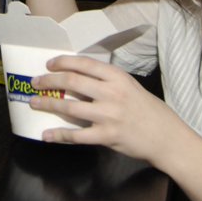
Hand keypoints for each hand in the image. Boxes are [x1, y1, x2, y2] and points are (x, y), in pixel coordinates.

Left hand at [29, 54, 187, 166]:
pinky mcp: (106, 136)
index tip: (49, 64)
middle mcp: (112, 93)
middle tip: (35, 82)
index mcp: (118, 78)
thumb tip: (77, 78)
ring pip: (69, 106)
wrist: (167, 138)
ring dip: (48, 104)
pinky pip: (76, 135)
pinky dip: (59, 134)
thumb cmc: (148, 110)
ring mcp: (108, 115)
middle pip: (72, 82)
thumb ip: (107, 82)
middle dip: (49, 80)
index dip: (63, 62)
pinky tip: (47, 134)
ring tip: (34, 102)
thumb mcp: (130, 87)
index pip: (84, 64)